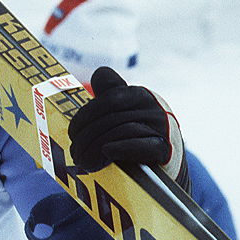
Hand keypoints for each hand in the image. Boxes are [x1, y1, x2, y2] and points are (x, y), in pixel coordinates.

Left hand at [68, 67, 188, 189]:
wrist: (166, 166)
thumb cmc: (137, 137)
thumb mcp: (126, 111)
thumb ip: (112, 93)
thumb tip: (99, 73)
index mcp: (138, 95)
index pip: (107, 98)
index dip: (85, 115)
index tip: (73, 133)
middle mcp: (152, 106)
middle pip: (110, 115)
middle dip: (86, 135)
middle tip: (74, 152)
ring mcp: (161, 126)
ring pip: (121, 129)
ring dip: (96, 147)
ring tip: (84, 161)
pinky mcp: (166, 148)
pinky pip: (142, 144)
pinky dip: (121, 147)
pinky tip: (106, 152)